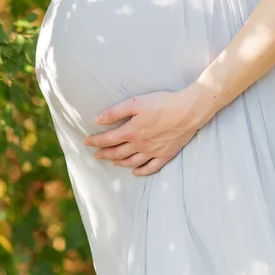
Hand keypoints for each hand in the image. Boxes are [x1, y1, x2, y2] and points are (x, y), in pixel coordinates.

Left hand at [83, 88, 205, 175]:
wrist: (188, 111)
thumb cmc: (162, 103)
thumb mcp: (136, 103)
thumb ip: (115, 112)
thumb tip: (97, 119)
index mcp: (131, 131)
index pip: (108, 139)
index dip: (96, 141)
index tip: (87, 141)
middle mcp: (140, 145)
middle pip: (118, 152)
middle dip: (105, 153)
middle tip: (96, 155)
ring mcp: (153, 152)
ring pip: (132, 161)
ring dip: (119, 162)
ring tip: (112, 161)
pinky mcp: (166, 154)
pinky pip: (151, 168)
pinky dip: (141, 171)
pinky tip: (135, 172)